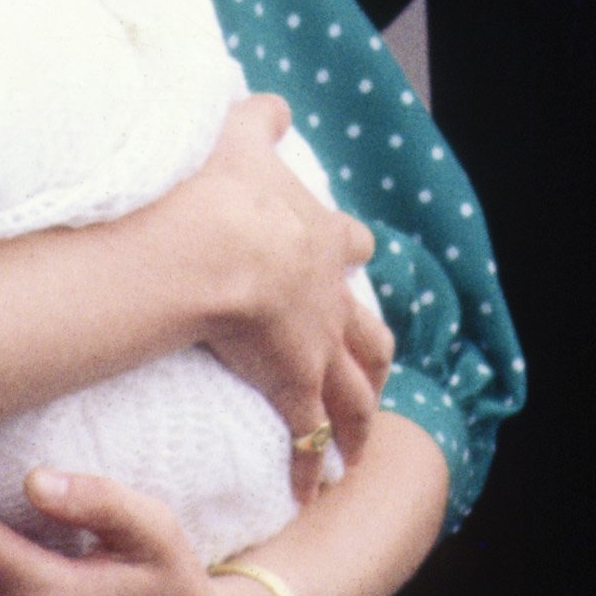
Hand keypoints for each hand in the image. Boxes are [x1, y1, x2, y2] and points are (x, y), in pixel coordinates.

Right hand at [153, 97, 395, 498]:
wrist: (220, 246)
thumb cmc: (226, 191)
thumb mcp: (242, 139)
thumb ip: (257, 120)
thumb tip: (271, 102)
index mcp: (321, 241)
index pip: (347, 245)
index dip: (349, 251)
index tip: (351, 257)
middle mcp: (331, 300)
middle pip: (369, 335)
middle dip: (374, 357)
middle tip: (375, 374)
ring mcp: (318, 348)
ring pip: (354, 396)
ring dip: (358, 426)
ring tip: (357, 455)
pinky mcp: (294, 388)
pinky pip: (309, 438)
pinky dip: (313, 468)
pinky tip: (311, 492)